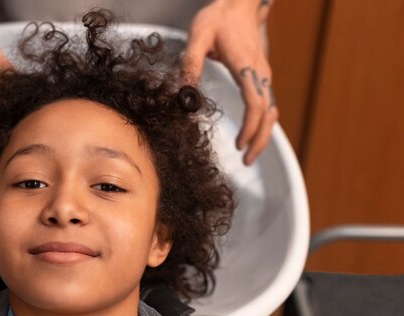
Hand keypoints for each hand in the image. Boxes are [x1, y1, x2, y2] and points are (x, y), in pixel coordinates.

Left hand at [182, 0, 276, 164]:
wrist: (240, 3)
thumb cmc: (219, 18)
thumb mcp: (198, 36)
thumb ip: (191, 62)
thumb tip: (183, 90)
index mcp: (245, 66)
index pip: (255, 104)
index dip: (250, 127)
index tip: (240, 144)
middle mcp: (259, 73)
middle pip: (268, 113)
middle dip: (260, 140)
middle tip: (247, 160)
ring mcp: (263, 74)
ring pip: (271, 111)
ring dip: (264, 134)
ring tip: (250, 154)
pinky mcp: (261, 75)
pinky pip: (267, 104)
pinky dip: (263, 123)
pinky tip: (253, 135)